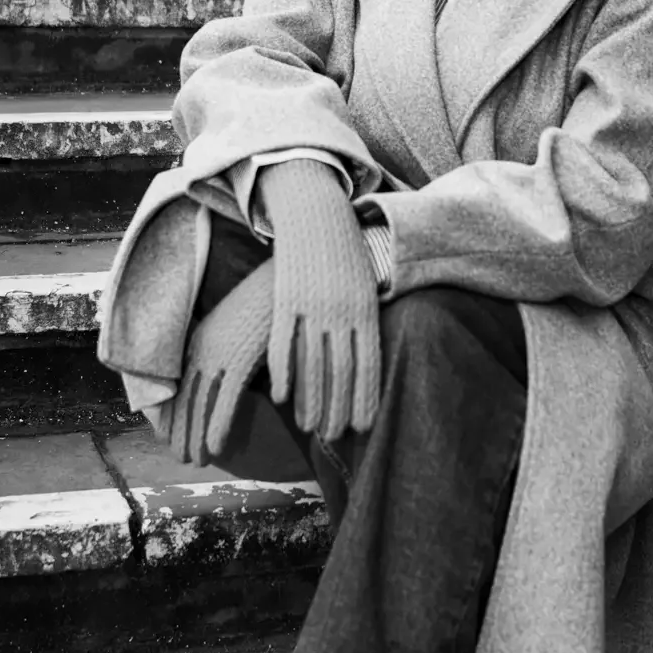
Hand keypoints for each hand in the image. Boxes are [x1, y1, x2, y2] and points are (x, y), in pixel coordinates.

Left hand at [171, 259, 274, 466]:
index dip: (178, 412)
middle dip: (182, 430)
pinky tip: (214, 449)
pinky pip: (223, 400)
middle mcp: (203, 347)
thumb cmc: (270, 299)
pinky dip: (217, 427)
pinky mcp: (238, 357)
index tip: (176, 434)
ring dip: (195, 436)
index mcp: (203, 339)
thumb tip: (237, 375)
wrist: (283, 274)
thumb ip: (235, 351)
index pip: (182, 384)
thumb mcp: (243, 327)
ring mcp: (218, 353)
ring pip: (199, 405)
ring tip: (196, 460)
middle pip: (186, 398)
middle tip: (182, 456)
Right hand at [255, 160, 380, 440]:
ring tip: (308, 427)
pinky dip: (284, 373)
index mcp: (366, 309)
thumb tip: (370, 365)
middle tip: (333, 437)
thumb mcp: (367, 286)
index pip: (368, 365)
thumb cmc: (346, 254)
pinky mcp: (286, 300)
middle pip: (341, 371)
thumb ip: (367, 324)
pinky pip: (283, 344)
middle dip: (337, 409)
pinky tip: (283, 397)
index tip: (362, 427)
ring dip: (310, 400)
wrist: (318, 215)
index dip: (364, 398)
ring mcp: (312, 306)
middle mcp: (342, 312)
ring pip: (312, 364)